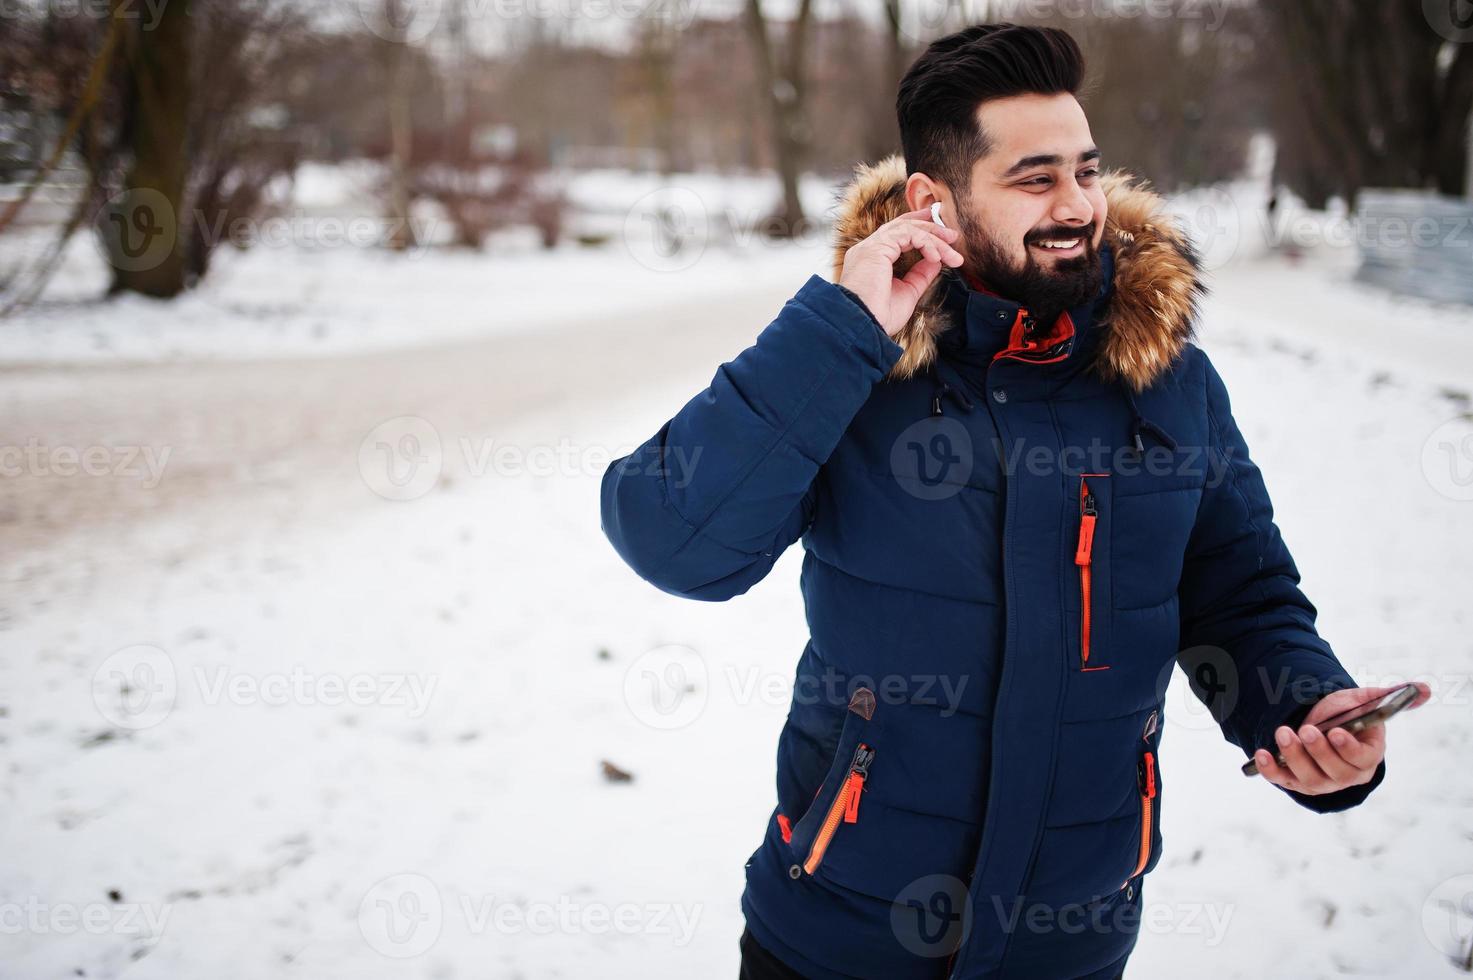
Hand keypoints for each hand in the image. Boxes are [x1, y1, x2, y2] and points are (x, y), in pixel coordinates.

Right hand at [838, 207, 964, 337]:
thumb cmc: (879, 316)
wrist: (863, 326)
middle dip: (929, 227)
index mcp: (871, 259)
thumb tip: (935, 261)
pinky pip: (908, 234)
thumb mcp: (907, 292)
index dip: (917, 227)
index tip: (941, 233)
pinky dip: (926, 243)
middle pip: (902, 226)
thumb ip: (919, 275)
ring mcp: (870, 246)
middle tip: (953, 236)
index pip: (895, 234)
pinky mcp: (877, 247)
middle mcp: (868, 249)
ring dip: (934, 239)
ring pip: (908, 229)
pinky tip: (937, 257)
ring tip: (952, 254)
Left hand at [1252, 682, 1430, 794]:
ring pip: (1309, 779)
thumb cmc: (1345, 713)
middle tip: (1304, 729)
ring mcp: (1322, 781)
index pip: (1361, 760)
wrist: (1318, 722)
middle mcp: (1347, 775)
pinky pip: (1284, 781)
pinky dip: (1272, 770)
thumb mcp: (1364, 701)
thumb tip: (1425, 689)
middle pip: (1335, 772)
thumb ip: (1390, 696)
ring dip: (1293, 757)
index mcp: (1368, 756)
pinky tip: (1262, 754)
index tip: (1336, 731)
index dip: (1348, 748)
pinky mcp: (1297, 782)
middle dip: (1318, 751)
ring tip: (1282, 732)